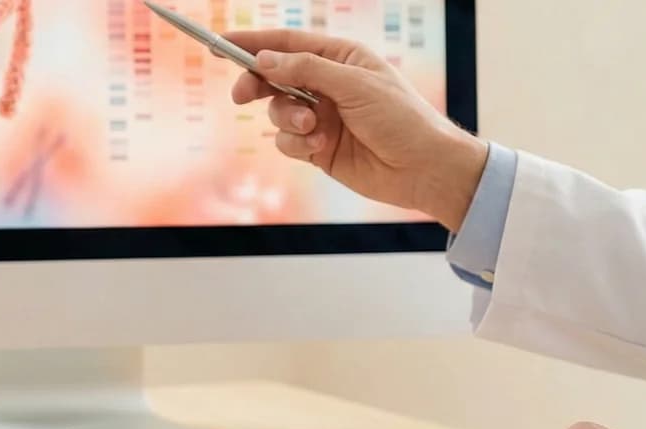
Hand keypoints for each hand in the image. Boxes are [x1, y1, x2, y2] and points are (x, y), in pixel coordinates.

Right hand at [225, 29, 488, 230]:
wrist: (423, 168)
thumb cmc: (401, 118)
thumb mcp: (353, 85)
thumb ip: (305, 70)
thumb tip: (264, 60)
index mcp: (341, 58)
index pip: (288, 43)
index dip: (253, 43)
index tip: (221, 45)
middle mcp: (328, 84)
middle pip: (275, 76)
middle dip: (258, 85)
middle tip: (242, 95)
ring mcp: (322, 116)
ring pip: (278, 111)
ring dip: (287, 119)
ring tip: (312, 128)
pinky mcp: (319, 147)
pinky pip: (288, 141)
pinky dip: (297, 144)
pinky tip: (319, 148)